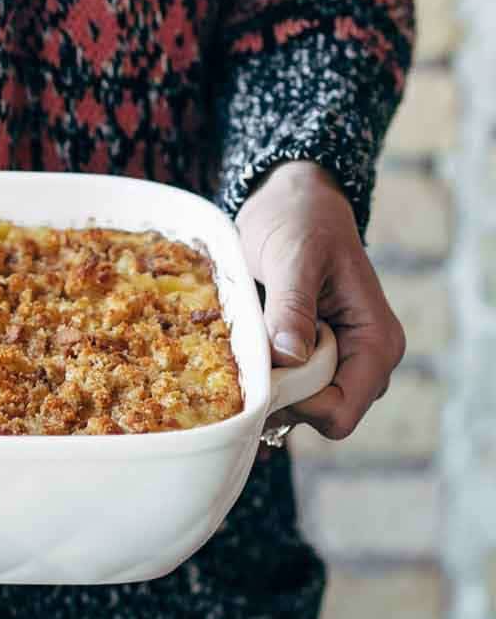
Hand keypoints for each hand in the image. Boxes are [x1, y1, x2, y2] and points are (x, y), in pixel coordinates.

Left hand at [235, 159, 405, 440]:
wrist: (292, 202)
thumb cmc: (300, 220)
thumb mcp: (294, 256)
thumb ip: (293, 306)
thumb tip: (290, 357)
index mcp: (375, 342)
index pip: (340, 411)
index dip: (298, 403)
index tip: (261, 371)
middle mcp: (363, 362)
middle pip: (319, 417)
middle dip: (279, 396)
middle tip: (245, 357)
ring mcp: (337, 364)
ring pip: (299, 408)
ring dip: (266, 386)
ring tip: (244, 344)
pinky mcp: (311, 360)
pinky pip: (286, 390)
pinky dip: (262, 378)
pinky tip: (244, 349)